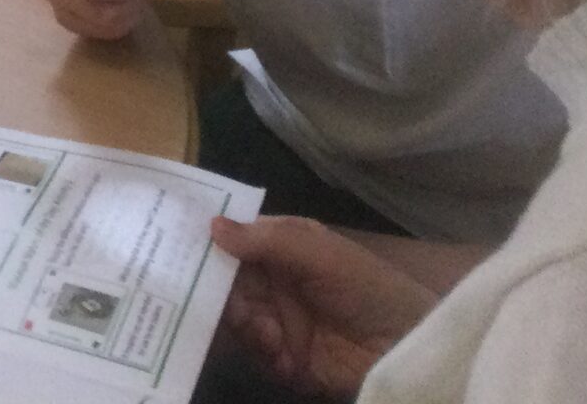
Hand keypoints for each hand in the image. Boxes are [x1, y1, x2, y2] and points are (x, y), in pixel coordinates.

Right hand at [212, 215, 434, 395]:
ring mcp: (277, 324)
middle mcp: (272, 285)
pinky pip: (256, 355)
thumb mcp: (320, 254)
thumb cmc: (368, 287)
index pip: (231, 243)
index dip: (206, 245)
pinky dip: (263, 353)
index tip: (177, 248)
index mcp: (279, 250)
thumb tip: (210, 225)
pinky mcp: (286, 361)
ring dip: (243, 324)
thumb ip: (266, 241)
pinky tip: (281, 352)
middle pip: (225, 284)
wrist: (410, 346)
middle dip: (219, 293)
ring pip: (234, 320)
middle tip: (227, 301)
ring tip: (265, 331)